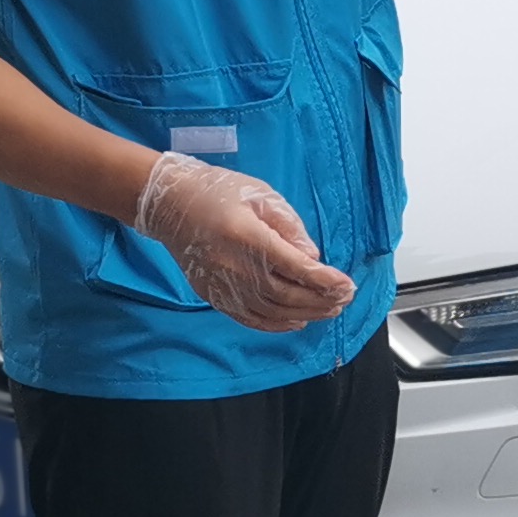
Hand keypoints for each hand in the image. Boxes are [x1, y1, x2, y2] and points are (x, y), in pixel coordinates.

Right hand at [134, 153, 358, 330]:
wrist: (170, 205)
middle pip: (288, 296)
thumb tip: (311, 258)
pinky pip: (250, 318)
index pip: (296, 268)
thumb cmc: (218, 192)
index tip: (347, 284)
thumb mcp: (261, 195)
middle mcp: (235, 267)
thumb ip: (289, 226)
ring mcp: (222, 285)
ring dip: (306, 314)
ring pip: (273, 311)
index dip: (325, 281)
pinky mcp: (214, 295)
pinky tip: (298, 321)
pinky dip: (277, 324)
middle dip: (322, 301)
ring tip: (330, 310)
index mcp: (248, 237)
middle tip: (345, 299)